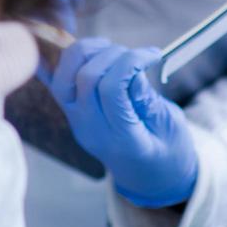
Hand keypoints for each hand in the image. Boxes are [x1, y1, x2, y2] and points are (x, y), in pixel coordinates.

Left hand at [42, 39, 198, 208]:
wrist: (150, 176)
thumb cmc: (167, 150)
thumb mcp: (170, 127)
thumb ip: (148, 100)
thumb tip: (131, 68)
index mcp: (122, 139)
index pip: (112, 90)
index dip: (131, 62)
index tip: (153, 53)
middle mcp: (92, 130)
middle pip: (84, 78)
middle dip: (110, 54)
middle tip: (135, 54)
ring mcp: (76, 121)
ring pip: (63, 76)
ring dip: (86, 52)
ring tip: (114, 50)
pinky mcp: (70, 112)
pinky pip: (56, 80)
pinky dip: (67, 60)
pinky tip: (92, 51)